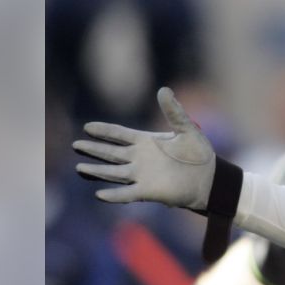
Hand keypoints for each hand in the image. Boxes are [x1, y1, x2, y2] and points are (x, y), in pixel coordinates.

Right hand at [73, 87, 215, 209]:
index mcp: (146, 142)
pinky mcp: (146, 191)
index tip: (87, 127)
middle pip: (111, 153)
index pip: (120, 134)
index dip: (104, 131)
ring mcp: (141, 175)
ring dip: (97, 170)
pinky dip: (113, 195)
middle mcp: (139, 158)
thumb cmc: (198, 153)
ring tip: (80, 167)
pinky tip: (99, 194)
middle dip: (94, 149)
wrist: (208, 178)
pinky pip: (126, 193)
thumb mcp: (186, 129)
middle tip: (76, 144)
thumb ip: (173, 111)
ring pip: (113, 172)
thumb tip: (163, 89)